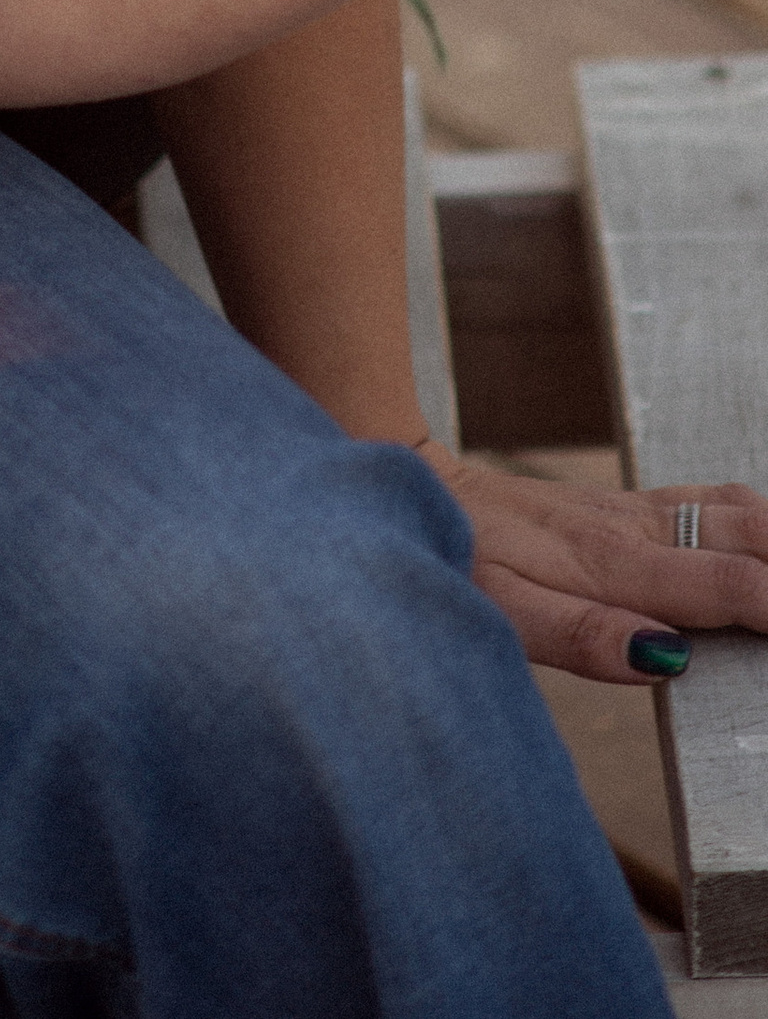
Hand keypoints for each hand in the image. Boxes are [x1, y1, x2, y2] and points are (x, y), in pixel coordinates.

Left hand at [422, 442, 767, 682]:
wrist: (411, 485)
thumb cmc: (451, 555)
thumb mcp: (498, 611)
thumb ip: (580, 634)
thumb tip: (663, 658)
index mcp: (612, 565)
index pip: (726, 587)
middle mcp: (634, 531)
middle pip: (748, 538)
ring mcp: (634, 513)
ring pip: (736, 510)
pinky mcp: (628, 506)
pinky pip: (711, 502)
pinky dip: (759, 518)